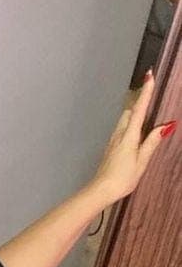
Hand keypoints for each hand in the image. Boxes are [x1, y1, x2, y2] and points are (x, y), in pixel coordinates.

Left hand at [92, 71, 175, 202]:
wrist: (100, 190)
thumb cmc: (122, 178)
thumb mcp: (141, 161)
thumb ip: (152, 142)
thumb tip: (166, 125)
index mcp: (129, 136)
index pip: (139, 109)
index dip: (145, 92)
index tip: (149, 75)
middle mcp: (119, 134)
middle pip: (129, 112)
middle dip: (139, 104)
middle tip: (150, 98)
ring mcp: (113, 141)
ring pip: (124, 121)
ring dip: (134, 116)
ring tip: (146, 120)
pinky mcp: (110, 148)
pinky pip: (121, 131)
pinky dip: (129, 127)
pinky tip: (135, 136)